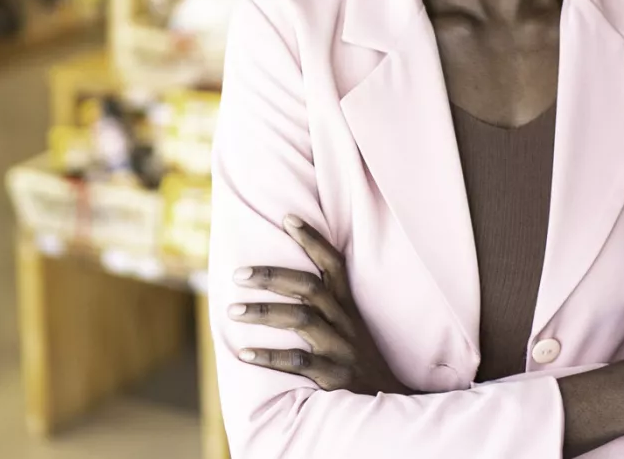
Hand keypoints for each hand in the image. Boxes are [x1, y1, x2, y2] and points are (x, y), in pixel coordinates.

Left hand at [229, 215, 412, 394]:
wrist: (390, 405)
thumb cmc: (359, 364)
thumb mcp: (351, 330)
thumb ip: (326, 309)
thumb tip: (286, 285)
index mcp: (348, 308)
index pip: (334, 264)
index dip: (313, 239)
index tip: (288, 217)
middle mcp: (345, 323)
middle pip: (309, 287)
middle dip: (272, 276)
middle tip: (238, 274)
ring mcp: (341, 349)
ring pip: (302, 320)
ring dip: (264, 313)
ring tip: (233, 312)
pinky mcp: (335, 377)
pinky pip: (299, 362)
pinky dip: (269, 357)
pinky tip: (244, 355)